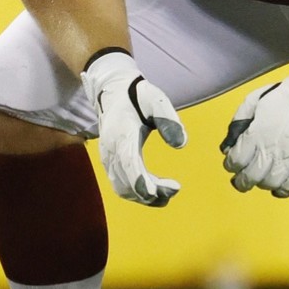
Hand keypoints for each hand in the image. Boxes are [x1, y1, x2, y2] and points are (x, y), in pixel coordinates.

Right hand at [81, 49, 185, 206]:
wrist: (111, 90)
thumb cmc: (137, 95)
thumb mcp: (156, 100)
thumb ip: (169, 120)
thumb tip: (181, 145)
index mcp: (122, 134)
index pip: (129, 163)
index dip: (142, 181)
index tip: (158, 193)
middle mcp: (110, 150)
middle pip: (127, 182)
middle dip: (150, 193)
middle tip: (174, 189)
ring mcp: (107, 158)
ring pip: (122, 188)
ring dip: (144, 197)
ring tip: (168, 194)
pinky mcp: (109, 162)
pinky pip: (120, 185)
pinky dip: (136, 193)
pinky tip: (154, 191)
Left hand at [220, 49, 288, 196]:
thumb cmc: (286, 95)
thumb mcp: (254, 100)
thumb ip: (237, 124)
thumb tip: (228, 147)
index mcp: (258, 132)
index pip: (236, 161)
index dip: (231, 164)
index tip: (232, 164)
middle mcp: (274, 148)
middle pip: (251, 176)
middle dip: (242, 179)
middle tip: (241, 178)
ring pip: (271, 183)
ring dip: (262, 183)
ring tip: (260, 178)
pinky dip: (283, 190)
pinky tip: (278, 185)